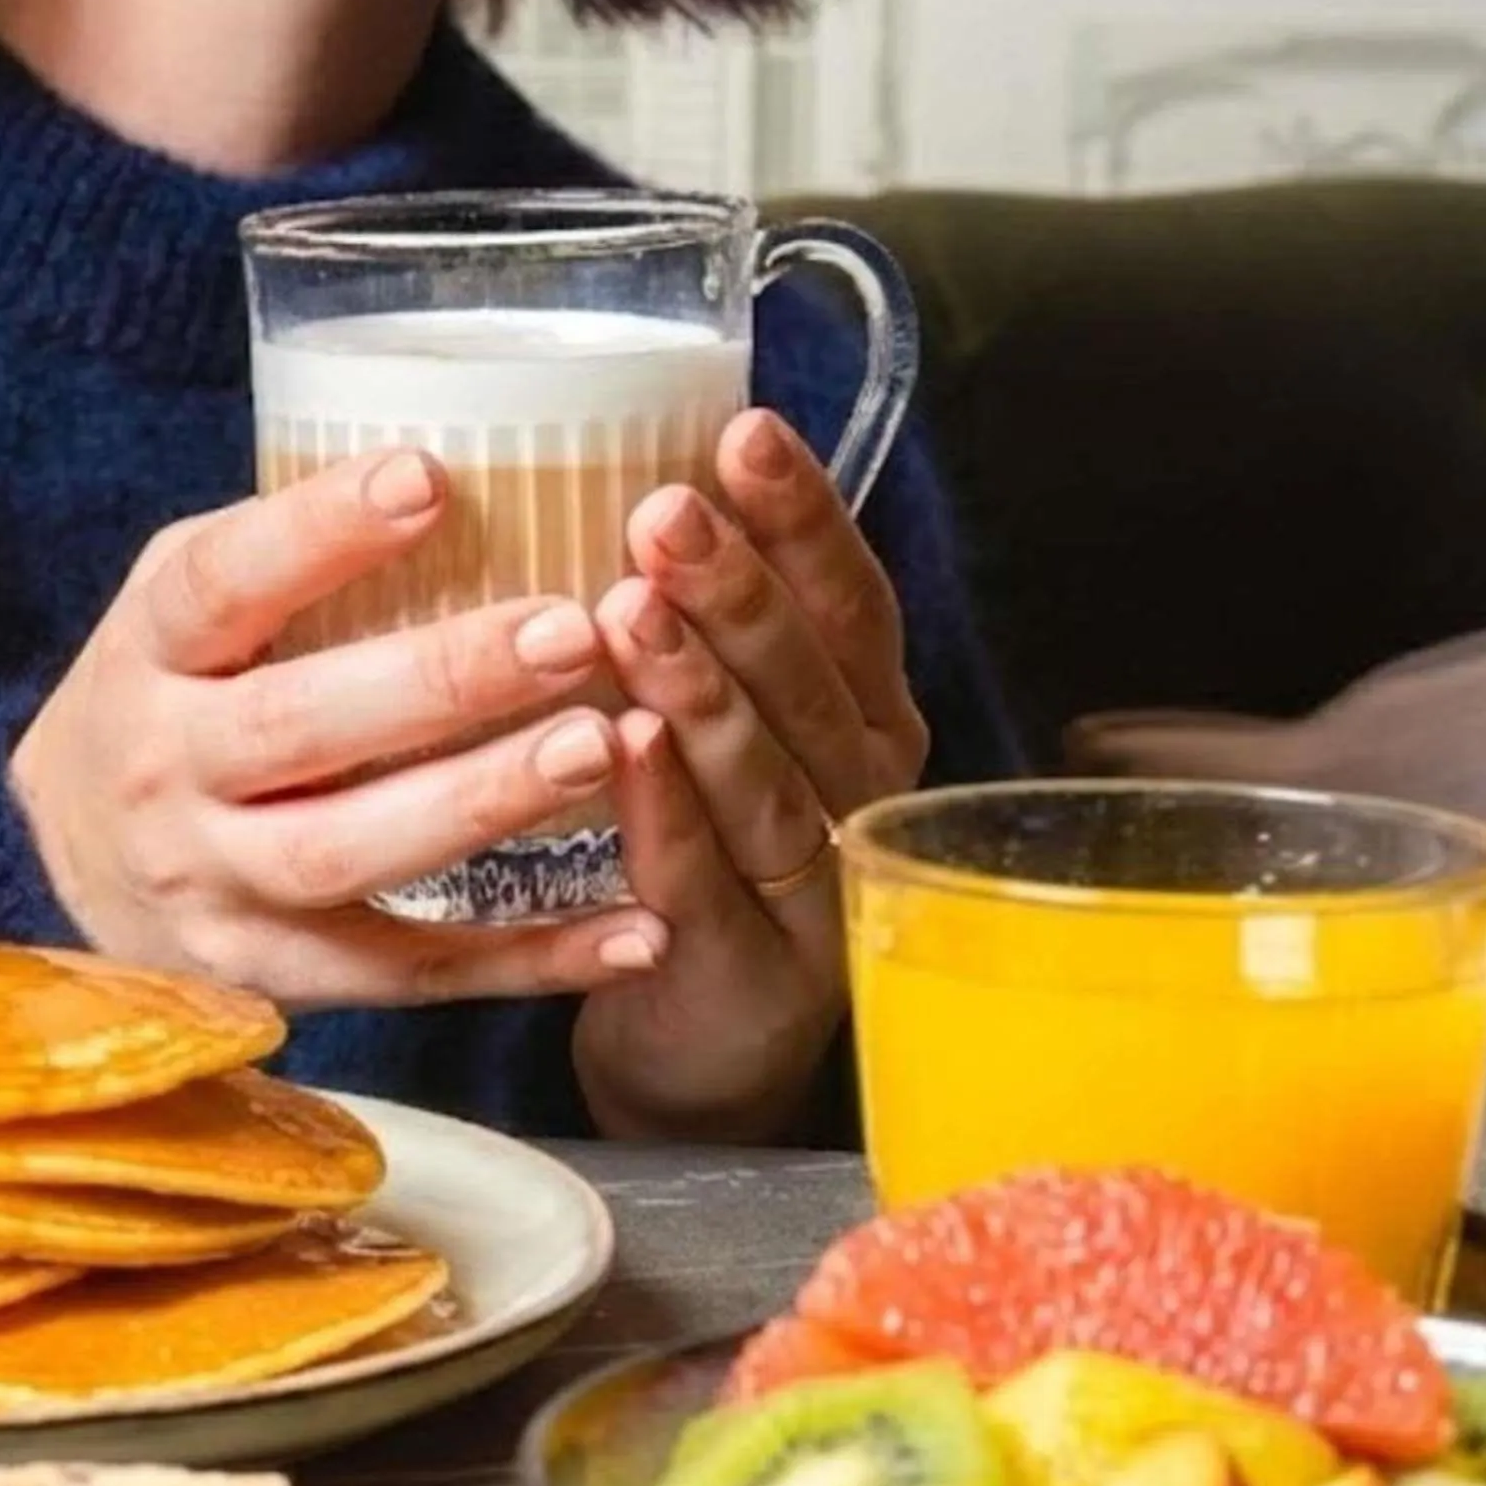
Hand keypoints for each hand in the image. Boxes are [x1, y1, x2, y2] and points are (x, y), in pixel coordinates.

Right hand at [11, 449, 671, 1008]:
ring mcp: (211, 886)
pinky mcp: (269, 977)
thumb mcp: (186, 609)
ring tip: (604, 747)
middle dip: (440, 680)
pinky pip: (406, 977)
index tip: (428, 478)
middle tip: (573, 629)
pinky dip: (527, 962)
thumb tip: (483, 450)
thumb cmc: (173, 696)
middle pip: (296, 729)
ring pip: (348, 856)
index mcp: (147, 654)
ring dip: (481, 804)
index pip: (216, 586)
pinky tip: (637, 929)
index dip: (315, 533)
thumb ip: (288, 554)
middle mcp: (163, 772)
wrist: (70, 862)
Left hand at [575, 409, 933, 1141]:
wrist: (696, 1053)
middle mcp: (860, 797)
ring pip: (764, 773)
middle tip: (666, 510)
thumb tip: (639, 471)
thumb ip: (711, 632)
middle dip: (739, 587)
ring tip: (633, 606)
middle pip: (808, 679)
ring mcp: (818, 892)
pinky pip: (704, 878)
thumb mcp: (728, 733)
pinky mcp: (752, 975)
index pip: (850, 601)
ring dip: (701, 687)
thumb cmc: (702, 864)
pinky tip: (622, 745)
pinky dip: (666, 810)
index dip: (804, 518)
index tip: (744, 432)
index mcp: (863, 722)